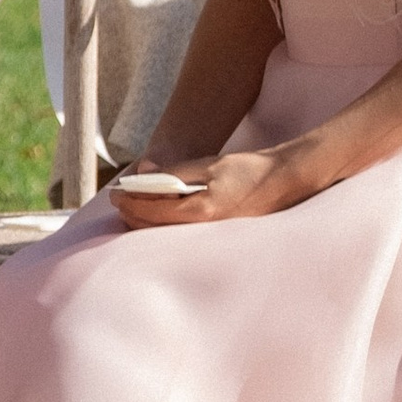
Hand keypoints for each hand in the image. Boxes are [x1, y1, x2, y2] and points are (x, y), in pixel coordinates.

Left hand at [111, 146, 304, 225]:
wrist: (286, 183)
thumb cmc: (249, 170)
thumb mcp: (209, 165)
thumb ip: (175, 172)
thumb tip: (144, 175)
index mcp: (199, 211)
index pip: (150, 211)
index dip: (128, 202)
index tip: (115, 193)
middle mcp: (202, 229)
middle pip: (153, 228)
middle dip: (131, 215)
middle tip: (119, 200)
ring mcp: (209, 236)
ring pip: (165, 234)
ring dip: (145, 222)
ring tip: (133, 206)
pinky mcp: (215, 236)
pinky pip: (180, 234)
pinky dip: (163, 224)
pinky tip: (159, 214)